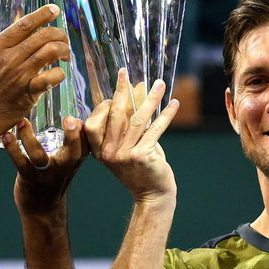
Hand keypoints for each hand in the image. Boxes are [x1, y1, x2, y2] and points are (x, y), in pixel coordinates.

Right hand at [0, 4, 70, 139]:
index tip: (54, 9)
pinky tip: (58, 75)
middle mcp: (9, 58)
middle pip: (43, 35)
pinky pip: (51, 77)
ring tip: (65, 55)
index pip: (24, 24)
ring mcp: (20, 75)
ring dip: (63, 50)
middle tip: (63, 39)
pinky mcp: (28, 93)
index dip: (42, 14)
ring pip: (50, 52)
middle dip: (58, 34)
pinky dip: (59, 74)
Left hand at [4, 116, 87, 216]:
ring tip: (22, 122)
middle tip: (70, 119)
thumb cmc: (55, 180)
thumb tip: (75, 118)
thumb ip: (73, 144)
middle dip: (73, 136)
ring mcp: (46, 175)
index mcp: (74, 161)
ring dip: (29, 138)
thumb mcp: (69, 163)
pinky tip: (6, 136)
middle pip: (74, 152)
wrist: (43, 210)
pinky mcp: (29, 179)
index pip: (86, 145)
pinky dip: (12, 149)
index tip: (78, 118)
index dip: (85, 131)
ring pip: (39, 156)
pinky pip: (20, 163)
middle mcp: (63, 168)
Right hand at [84, 68, 178, 203]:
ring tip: (160, 84)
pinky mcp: (142, 156)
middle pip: (115, 115)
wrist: (152, 195)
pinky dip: (166, 115)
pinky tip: (174, 104)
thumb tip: (137, 88)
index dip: (106, 103)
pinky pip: (155, 129)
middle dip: (121, 91)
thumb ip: (129, 121)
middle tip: (125, 73)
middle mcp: (108, 152)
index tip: (119, 88)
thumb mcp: (128, 145)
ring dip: (151, 99)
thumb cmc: (140, 168)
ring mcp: (124, 155)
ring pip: (137, 119)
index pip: (94, 121)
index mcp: (98, 150)